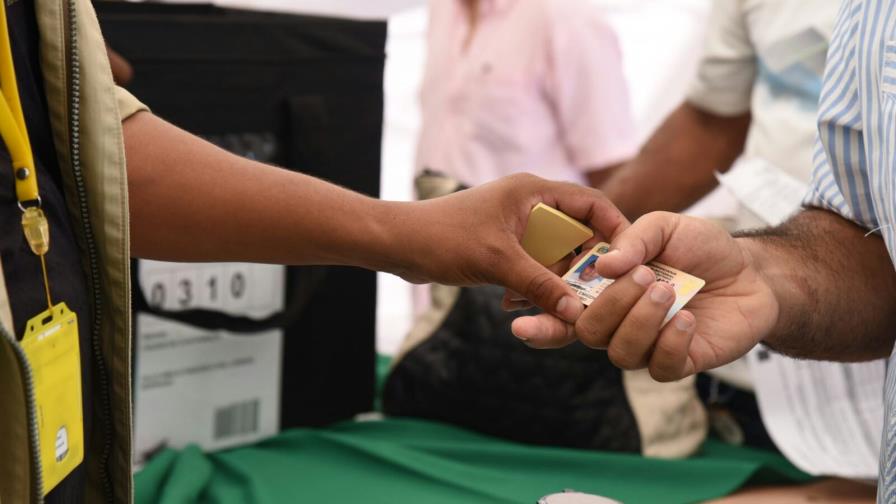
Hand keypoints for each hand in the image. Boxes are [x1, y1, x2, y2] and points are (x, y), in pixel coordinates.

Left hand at [393, 173, 628, 323]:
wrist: (397, 243)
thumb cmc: (443, 238)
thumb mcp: (498, 263)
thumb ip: (541, 285)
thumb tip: (577, 312)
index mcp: (534, 191)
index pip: (592, 204)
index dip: (615, 230)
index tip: (628, 262)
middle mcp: (530, 204)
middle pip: (577, 235)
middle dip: (579, 267)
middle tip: (583, 296)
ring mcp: (517, 224)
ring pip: (555, 255)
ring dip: (550, 281)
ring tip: (536, 302)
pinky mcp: (504, 244)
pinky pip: (533, 265)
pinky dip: (530, 284)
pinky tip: (511, 301)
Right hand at [512, 212, 779, 380]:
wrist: (752, 270)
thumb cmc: (700, 247)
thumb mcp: (665, 226)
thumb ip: (633, 239)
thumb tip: (604, 266)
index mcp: (604, 292)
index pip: (562, 314)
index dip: (538, 323)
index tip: (518, 321)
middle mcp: (619, 323)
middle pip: (588, 332)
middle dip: (610, 305)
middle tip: (644, 276)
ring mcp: (647, 345)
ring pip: (620, 352)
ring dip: (640, 321)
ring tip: (667, 292)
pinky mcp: (679, 362)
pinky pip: (659, 368)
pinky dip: (669, 343)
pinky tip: (686, 319)